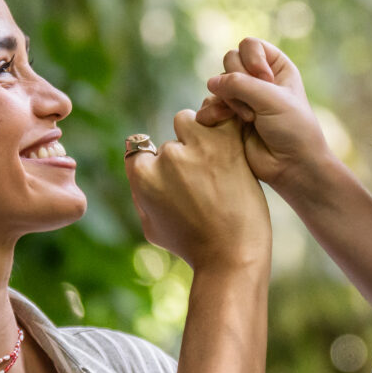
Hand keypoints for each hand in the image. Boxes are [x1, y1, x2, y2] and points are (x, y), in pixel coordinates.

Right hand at [124, 110, 269, 273]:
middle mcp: (167, 157)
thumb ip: (140, 191)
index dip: (157, 163)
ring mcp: (197, 147)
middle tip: (205, 182)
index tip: (177, 180)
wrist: (231, 256)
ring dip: (201, 135)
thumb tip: (139, 166)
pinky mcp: (227, 143)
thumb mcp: (150, 225)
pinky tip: (232, 142)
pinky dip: (225, 123)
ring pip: (190, 121)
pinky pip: (221, 116)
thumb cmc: (191, 246)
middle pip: (169, 140)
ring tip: (219, 164)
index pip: (140, 149)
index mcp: (143, 176)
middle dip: (182, 154)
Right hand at [195, 38, 331, 190]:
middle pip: (230, 61)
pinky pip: (209, 105)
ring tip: (248, 120)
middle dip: (239, 83)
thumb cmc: (292, 129)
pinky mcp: (228, 118)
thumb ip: (239, 84)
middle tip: (256, 106)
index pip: (249, 45)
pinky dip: (213, 113)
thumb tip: (211, 83)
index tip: (265, 81)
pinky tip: (224, 124)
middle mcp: (257, 79)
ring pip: (217, 84)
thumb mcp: (271, 99)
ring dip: (229, 101)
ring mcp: (241, 98)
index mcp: (275, 67)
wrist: (291, 166)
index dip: (252, 60)